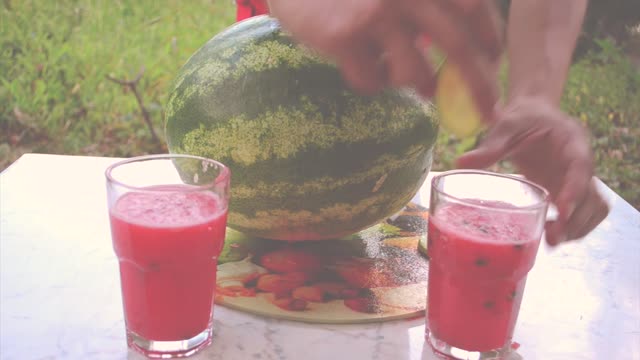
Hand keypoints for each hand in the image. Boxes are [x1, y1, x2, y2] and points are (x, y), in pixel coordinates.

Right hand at [268, 0, 502, 117]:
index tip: (493, 59)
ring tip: (394, 72)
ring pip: (414, 73)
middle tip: (488, 110)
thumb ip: (425, 8)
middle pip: (456, 46)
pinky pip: (372, 81)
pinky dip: (370, 81)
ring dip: (414, 84)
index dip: (489, 37)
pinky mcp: (345, 38)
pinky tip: (354, 62)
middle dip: (478, 85)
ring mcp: (375, 15)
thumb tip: (466, 54)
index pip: (473, 7)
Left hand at [457, 97, 609, 245]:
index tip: (561, 211)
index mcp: (571, 141)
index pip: (581, 168)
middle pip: (592, 195)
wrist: (532, 115)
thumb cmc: (522, 118)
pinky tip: (552, 235)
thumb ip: (489, 146)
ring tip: (551, 241)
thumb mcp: (506, 127)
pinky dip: (574, 227)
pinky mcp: (568, 190)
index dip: (574, 191)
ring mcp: (576, 179)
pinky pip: (583, 212)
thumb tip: (460, 163)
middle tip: (552, 238)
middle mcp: (581, 162)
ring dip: (578, 227)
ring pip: (593, 208)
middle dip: (576, 219)